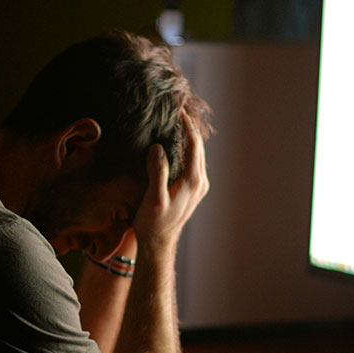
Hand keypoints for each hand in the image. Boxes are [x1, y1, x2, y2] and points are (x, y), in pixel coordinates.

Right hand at [133, 112, 208, 252]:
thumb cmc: (153, 223)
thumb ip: (158, 172)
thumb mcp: (153, 198)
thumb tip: (158, 147)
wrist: (158, 243)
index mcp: (193, 180)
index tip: (178, 108)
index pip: (193, 143)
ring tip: (177, 121)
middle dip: (189, 126)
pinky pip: (192, 162)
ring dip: (188, 136)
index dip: (186, 124)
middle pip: (198, 146)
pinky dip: (186, 148)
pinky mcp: (193, 189)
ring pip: (197, 153)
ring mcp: (198, 185)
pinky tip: (175, 142)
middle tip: (177, 108)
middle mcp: (200, 181)